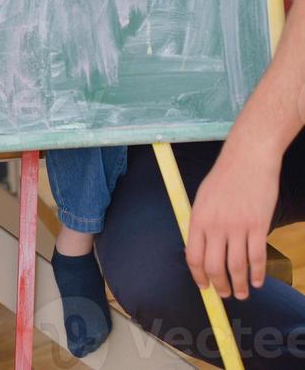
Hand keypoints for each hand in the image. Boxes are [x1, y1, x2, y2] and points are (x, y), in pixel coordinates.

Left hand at [186, 146, 280, 299]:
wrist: (248, 157)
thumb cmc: (225, 176)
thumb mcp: (203, 197)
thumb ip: (201, 222)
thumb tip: (200, 249)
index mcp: (199, 217)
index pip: (193, 257)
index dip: (199, 277)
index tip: (204, 286)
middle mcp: (216, 225)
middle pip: (215, 267)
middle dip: (219, 286)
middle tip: (225, 294)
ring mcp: (238, 226)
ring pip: (237, 267)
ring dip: (239, 286)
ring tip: (242, 293)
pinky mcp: (258, 225)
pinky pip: (257, 257)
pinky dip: (257, 274)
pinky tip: (257, 281)